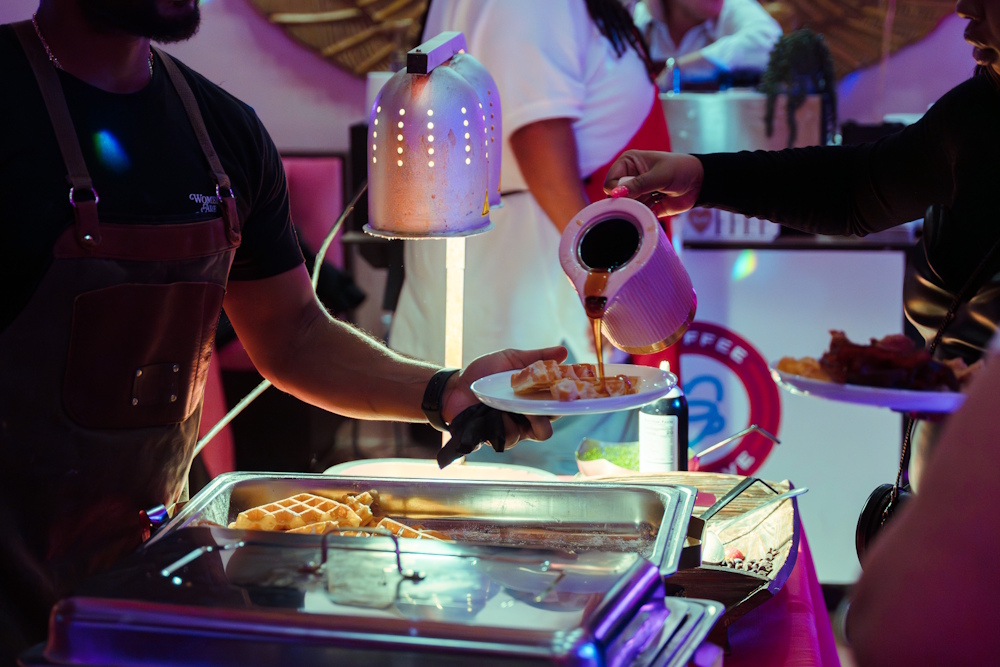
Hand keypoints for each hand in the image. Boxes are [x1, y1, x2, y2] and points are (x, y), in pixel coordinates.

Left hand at [442, 345, 567, 447]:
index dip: (567, 400)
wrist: (454, 387)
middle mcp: (527, 417)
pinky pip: (513, 437)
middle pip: (551, 423)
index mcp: (534, 399)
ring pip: (538, 433)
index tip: (572, 391)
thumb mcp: (511, 359)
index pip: (558, 403)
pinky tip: (499, 414)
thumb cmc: (484, 373)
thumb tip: (564, 351)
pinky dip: (508, 424)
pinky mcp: (499, 437)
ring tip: (522, 409)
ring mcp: (515, 428)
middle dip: (553, 415)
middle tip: (547, 404)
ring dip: (533, 420)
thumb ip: (536, 357)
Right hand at [603, 150, 704, 217]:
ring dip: (639, 208)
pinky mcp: (644, 205)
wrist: (699, 182)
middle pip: (616, 198)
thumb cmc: (680, 169)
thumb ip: (637, 185)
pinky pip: (636, 215)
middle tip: (648, 197)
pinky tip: (658, 205)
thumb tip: (616, 193)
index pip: (610, 182)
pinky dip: (645, 214)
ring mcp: (636, 193)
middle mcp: (628, 177)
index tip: (633, 194)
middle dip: (629, 202)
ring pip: (626, 208)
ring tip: (656, 198)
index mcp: (627, 163)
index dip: (618, 191)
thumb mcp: (659, 175)